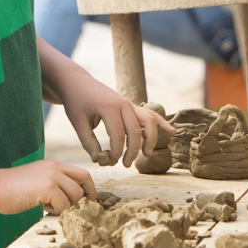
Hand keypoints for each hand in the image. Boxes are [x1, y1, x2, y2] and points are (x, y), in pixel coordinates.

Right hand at [0, 159, 93, 213]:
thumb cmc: (10, 189)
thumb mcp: (36, 180)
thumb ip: (52, 185)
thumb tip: (69, 200)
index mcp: (53, 165)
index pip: (81, 173)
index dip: (88, 187)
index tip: (87, 199)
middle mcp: (55, 168)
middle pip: (84, 181)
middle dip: (86, 197)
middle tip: (79, 209)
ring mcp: (52, 177)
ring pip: (76, 195)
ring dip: (67, 206)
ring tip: (50, 207)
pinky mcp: (48, 188)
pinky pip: (64, 204)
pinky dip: (57, 211)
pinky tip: (43, 208)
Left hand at [54, 71, 173, 167]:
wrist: (78, 82)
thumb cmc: (76, 102)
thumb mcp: (77, 122)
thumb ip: (88, 142)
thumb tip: (98, 160)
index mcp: (109, 107)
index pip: (118, 135)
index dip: (116, 152)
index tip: (110, 162)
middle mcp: (123, 104)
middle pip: (136, 131)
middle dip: (133, 151)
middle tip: (125, 165)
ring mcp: (129, 104)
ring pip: (148, 121)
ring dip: (150, 139)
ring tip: (147, 154)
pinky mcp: (131, 105)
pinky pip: (150, 114)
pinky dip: (161, 123)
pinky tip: (171, 132)